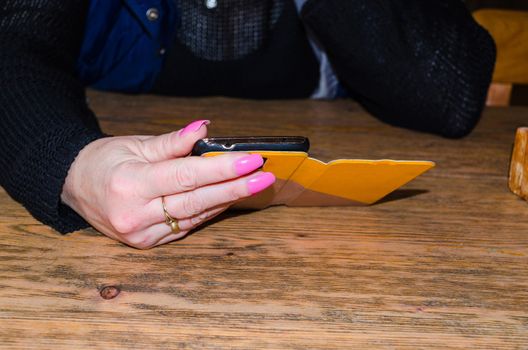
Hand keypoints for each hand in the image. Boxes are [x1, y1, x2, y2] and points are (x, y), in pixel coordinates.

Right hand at [61, 120, 274, 248]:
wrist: (74, 187)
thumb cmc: (104, 161)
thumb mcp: (135, 145)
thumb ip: (172, 142)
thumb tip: (205, 130)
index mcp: (130, 184)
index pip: (186, 177)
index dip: (222, 169)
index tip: (251, 160)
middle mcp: (135, 215)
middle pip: (196, 201)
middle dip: (235, 188)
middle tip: (264, 177)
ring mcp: (142, 234)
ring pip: (195, 217)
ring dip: (226, 200)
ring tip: (254, 185)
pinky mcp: (147, 244)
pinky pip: (186, 227)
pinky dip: (208, 212)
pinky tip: (228, 199)